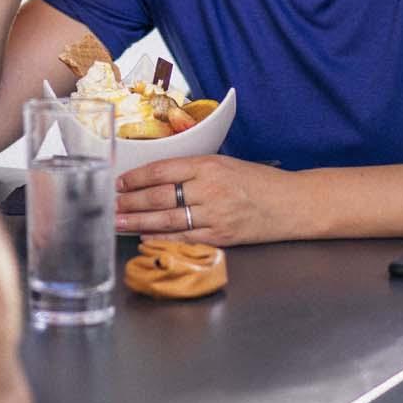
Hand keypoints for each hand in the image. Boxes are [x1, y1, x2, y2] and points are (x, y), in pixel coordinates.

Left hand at [115, 155, 296, 246]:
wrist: (293, 203)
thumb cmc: (260, 182)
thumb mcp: (226, 164)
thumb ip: (195, 170)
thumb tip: (159, 178)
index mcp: (209, 165)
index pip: (163, 170)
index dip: (137, 177)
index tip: (119, 182)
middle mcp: (209, 188)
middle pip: (160, 195)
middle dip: (131, 201)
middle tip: (110, 205)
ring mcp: (215, 214)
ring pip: (168, 218)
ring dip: (139, 221)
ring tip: (118, 222)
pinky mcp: (222, 236)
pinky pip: (185, 237)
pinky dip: (163, 237)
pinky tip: (145, 237)